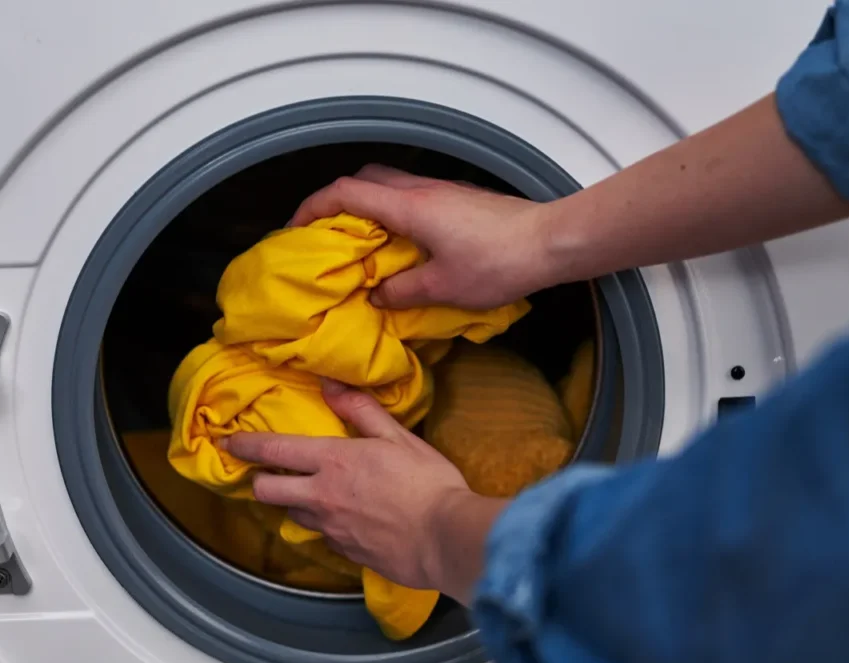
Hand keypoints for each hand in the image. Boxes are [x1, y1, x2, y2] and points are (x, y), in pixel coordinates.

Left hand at [222, 379, 506, 600]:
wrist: (446, 539)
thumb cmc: (428, 482)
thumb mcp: (398, 437)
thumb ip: (360, 410)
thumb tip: (330, 383)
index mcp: (332, 461)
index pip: (273, 451)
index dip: (245, 446)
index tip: (229, 442)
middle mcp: (322, 497)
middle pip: (267, 492)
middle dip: (261, 481)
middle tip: (269, 474)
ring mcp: (331, 528)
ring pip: (294, 516)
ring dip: (297, 504)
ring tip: (316, 495)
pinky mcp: (345, 553)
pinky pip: (324, 537)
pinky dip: (327, 526)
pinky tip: (348, 521)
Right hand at [288, 164, 562, 310]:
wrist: (552, 241)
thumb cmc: (501, 263)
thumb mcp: (444, 288)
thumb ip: (403, 292)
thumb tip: (376, 296)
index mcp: (409, 207)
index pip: (345, 193)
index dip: (312, 207)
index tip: (296, 229)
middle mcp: (422, 190)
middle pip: (363, 180)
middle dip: (335, 203)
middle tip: (325, 234)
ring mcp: (443, 191)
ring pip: (389, 185)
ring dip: (366, 207)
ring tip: (359, 243)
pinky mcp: (460, 199)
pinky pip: (412, 196)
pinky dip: (392, 213)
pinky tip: (400, 244)